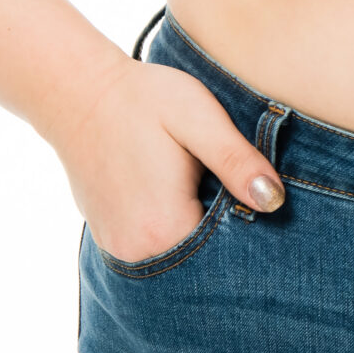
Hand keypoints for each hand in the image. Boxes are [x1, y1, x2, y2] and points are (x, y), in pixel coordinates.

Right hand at [49, 58, 282, 263]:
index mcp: (162, 227)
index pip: (229, 254)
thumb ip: (237, 162)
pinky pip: (154, 246)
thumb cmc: (143, 99)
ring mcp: (116, 248)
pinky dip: (173, 227)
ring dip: (198, 230)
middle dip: (224, 234)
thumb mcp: (200, 120)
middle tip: (223, 184)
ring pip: (179, 255)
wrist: (77, 91)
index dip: (251, 230)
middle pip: (202, 261)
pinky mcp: (107, 237)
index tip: (252, 197)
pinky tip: (175, 192)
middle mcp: (134, 250)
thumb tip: (275, 201)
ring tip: (198, 185)